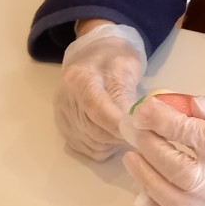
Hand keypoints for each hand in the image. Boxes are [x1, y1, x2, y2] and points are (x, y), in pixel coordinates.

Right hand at [55, 22, 146, 160]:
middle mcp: (65, 100)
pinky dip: (106, 146)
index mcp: (78, 79)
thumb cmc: (113, 58)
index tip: (138, 131)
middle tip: (140, 130)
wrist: (92, 55)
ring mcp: (63, 117)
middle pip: (95, 130)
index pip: (96, 108)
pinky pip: (89, 149)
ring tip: (128, 127)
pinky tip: (114, 133)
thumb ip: (128, 95)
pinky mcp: (66, 130)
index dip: (117, 124)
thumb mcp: (126, 66)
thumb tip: (134, 125)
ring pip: (94, 143)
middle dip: (121, 134)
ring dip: (115, 141)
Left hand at [120, 96, 204, 205]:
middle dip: (151, 147)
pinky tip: (147, 193)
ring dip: (147, 179)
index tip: (145, 107)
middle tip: (136, 129)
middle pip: (181, 172)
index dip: (166, 121)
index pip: (199, 139)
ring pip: (175, 204)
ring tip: (134, 156)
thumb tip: (180, 103)